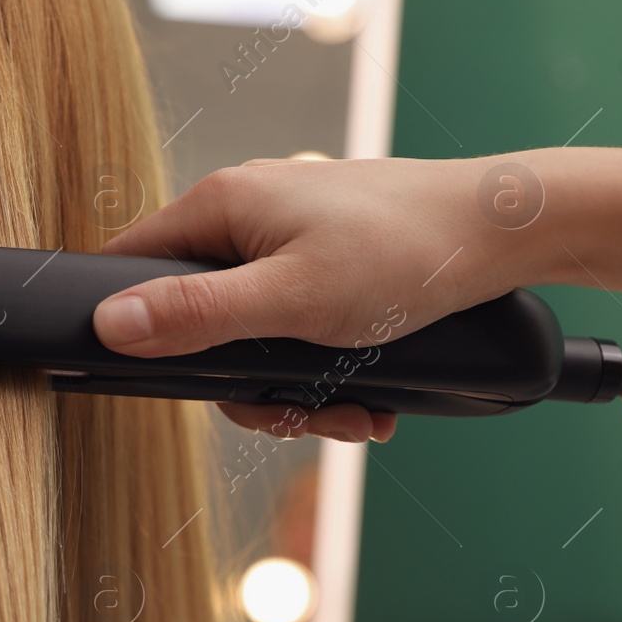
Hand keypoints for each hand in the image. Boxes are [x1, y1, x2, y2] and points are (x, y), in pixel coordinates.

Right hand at [90, 155, 531, 443]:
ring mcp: (286, 238)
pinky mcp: (323, 261)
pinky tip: (367, 396)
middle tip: (298, 416)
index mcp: (220, 205)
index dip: (132, 327)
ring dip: (296, 389)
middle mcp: (245, 215)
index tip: (166, 379)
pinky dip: (324, 369)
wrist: (510, 230)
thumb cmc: (406, 252)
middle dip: (247, 384)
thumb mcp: (293, 299)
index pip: (129, 264)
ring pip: (250, 334)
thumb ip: (197, 314)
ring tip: (354, 413)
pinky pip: (294, 328)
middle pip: (195, 318)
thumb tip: (110, 324)